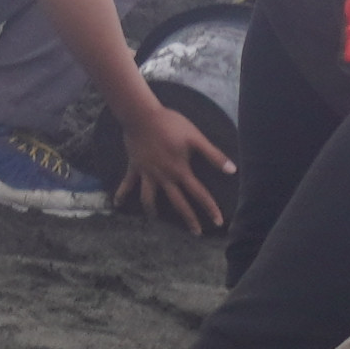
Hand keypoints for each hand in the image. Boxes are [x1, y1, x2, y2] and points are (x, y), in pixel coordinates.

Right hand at [110, 95, 237, 233]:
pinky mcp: (134, 167)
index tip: (218, 222)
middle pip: (177, 203)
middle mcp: (164, 177)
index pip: (199, 194)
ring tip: (155, 220)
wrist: (142, 116)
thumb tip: (232, 170)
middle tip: (196, 233)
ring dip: (152, 211)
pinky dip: (122, 194)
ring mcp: (147, 174)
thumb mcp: (196, 138)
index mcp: (180, 170)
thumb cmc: (171, 124)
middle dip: (188, 220)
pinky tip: (117, 203)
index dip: (210, 208)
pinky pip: (127, 184)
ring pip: (149, 199)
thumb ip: (214, 155)